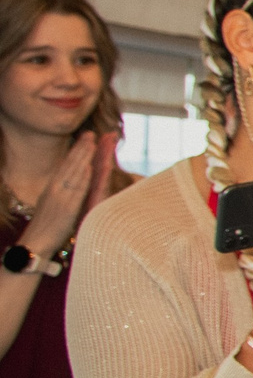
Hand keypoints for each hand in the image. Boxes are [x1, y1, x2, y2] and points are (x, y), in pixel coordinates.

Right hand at [21, 130, 103, 257]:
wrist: (34, 244)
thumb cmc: (45, 228)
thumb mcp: (52, 206)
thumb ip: (61, 194)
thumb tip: (67, 185)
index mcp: (51, 188)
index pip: (65, 166)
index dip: (75, 151)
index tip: (84, 138)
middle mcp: (54, 189)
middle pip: (69, 165)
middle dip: (80, 148)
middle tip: (91, 133)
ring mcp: (59, 197)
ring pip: (73, 173)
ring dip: (83, 157)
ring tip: (92, 143)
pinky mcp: (66, 208)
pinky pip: (75, 190)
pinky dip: (82, 177)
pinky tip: (89, 167)